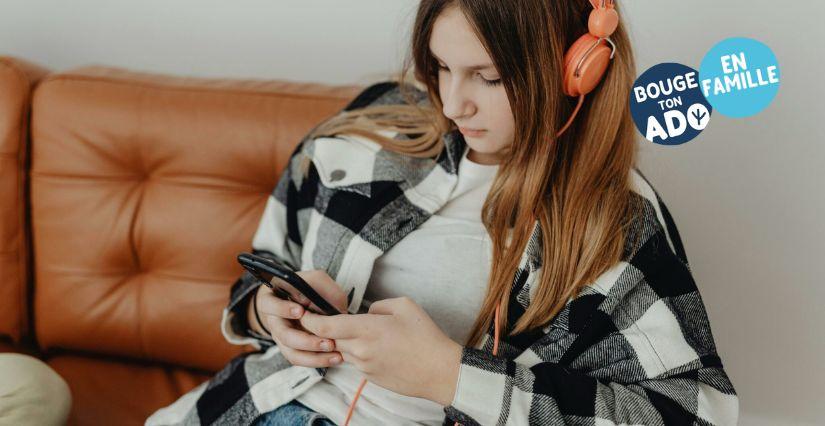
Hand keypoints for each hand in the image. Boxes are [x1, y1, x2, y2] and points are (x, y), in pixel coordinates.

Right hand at [250, 270, 348, 367]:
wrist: (309, 303)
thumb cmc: (311, 289)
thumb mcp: (317, 281)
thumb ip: (322, 288)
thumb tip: (327, 306)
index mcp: (273, 299)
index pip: (269, 304)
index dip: (282, 309)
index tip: (300, 311)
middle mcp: (274, 321)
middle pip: (282, 335)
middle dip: (305, 340)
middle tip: (327, 342)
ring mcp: (281, 338)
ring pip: (291, 352)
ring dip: (313, 356)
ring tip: (335, 354)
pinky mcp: (291, 350)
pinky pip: (300, 359)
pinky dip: (317, 360)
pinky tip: (334, 358)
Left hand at [299, 296, 462, 404]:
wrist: (440, 371)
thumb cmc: (426, 337)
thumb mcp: (405, 306)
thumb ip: (378, 306)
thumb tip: (367, 313)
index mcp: (366, 329)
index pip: (325, 326)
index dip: (310, 320)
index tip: (304, 313)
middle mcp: (360, 349)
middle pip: (329, 340)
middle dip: (324, 331)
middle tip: (326, 319)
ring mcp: (364, 366)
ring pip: (343, 351)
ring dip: (345, 342)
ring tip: (366, 335)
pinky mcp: (370, 378)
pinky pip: (357, 362)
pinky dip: (360, 354)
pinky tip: (380, 349)